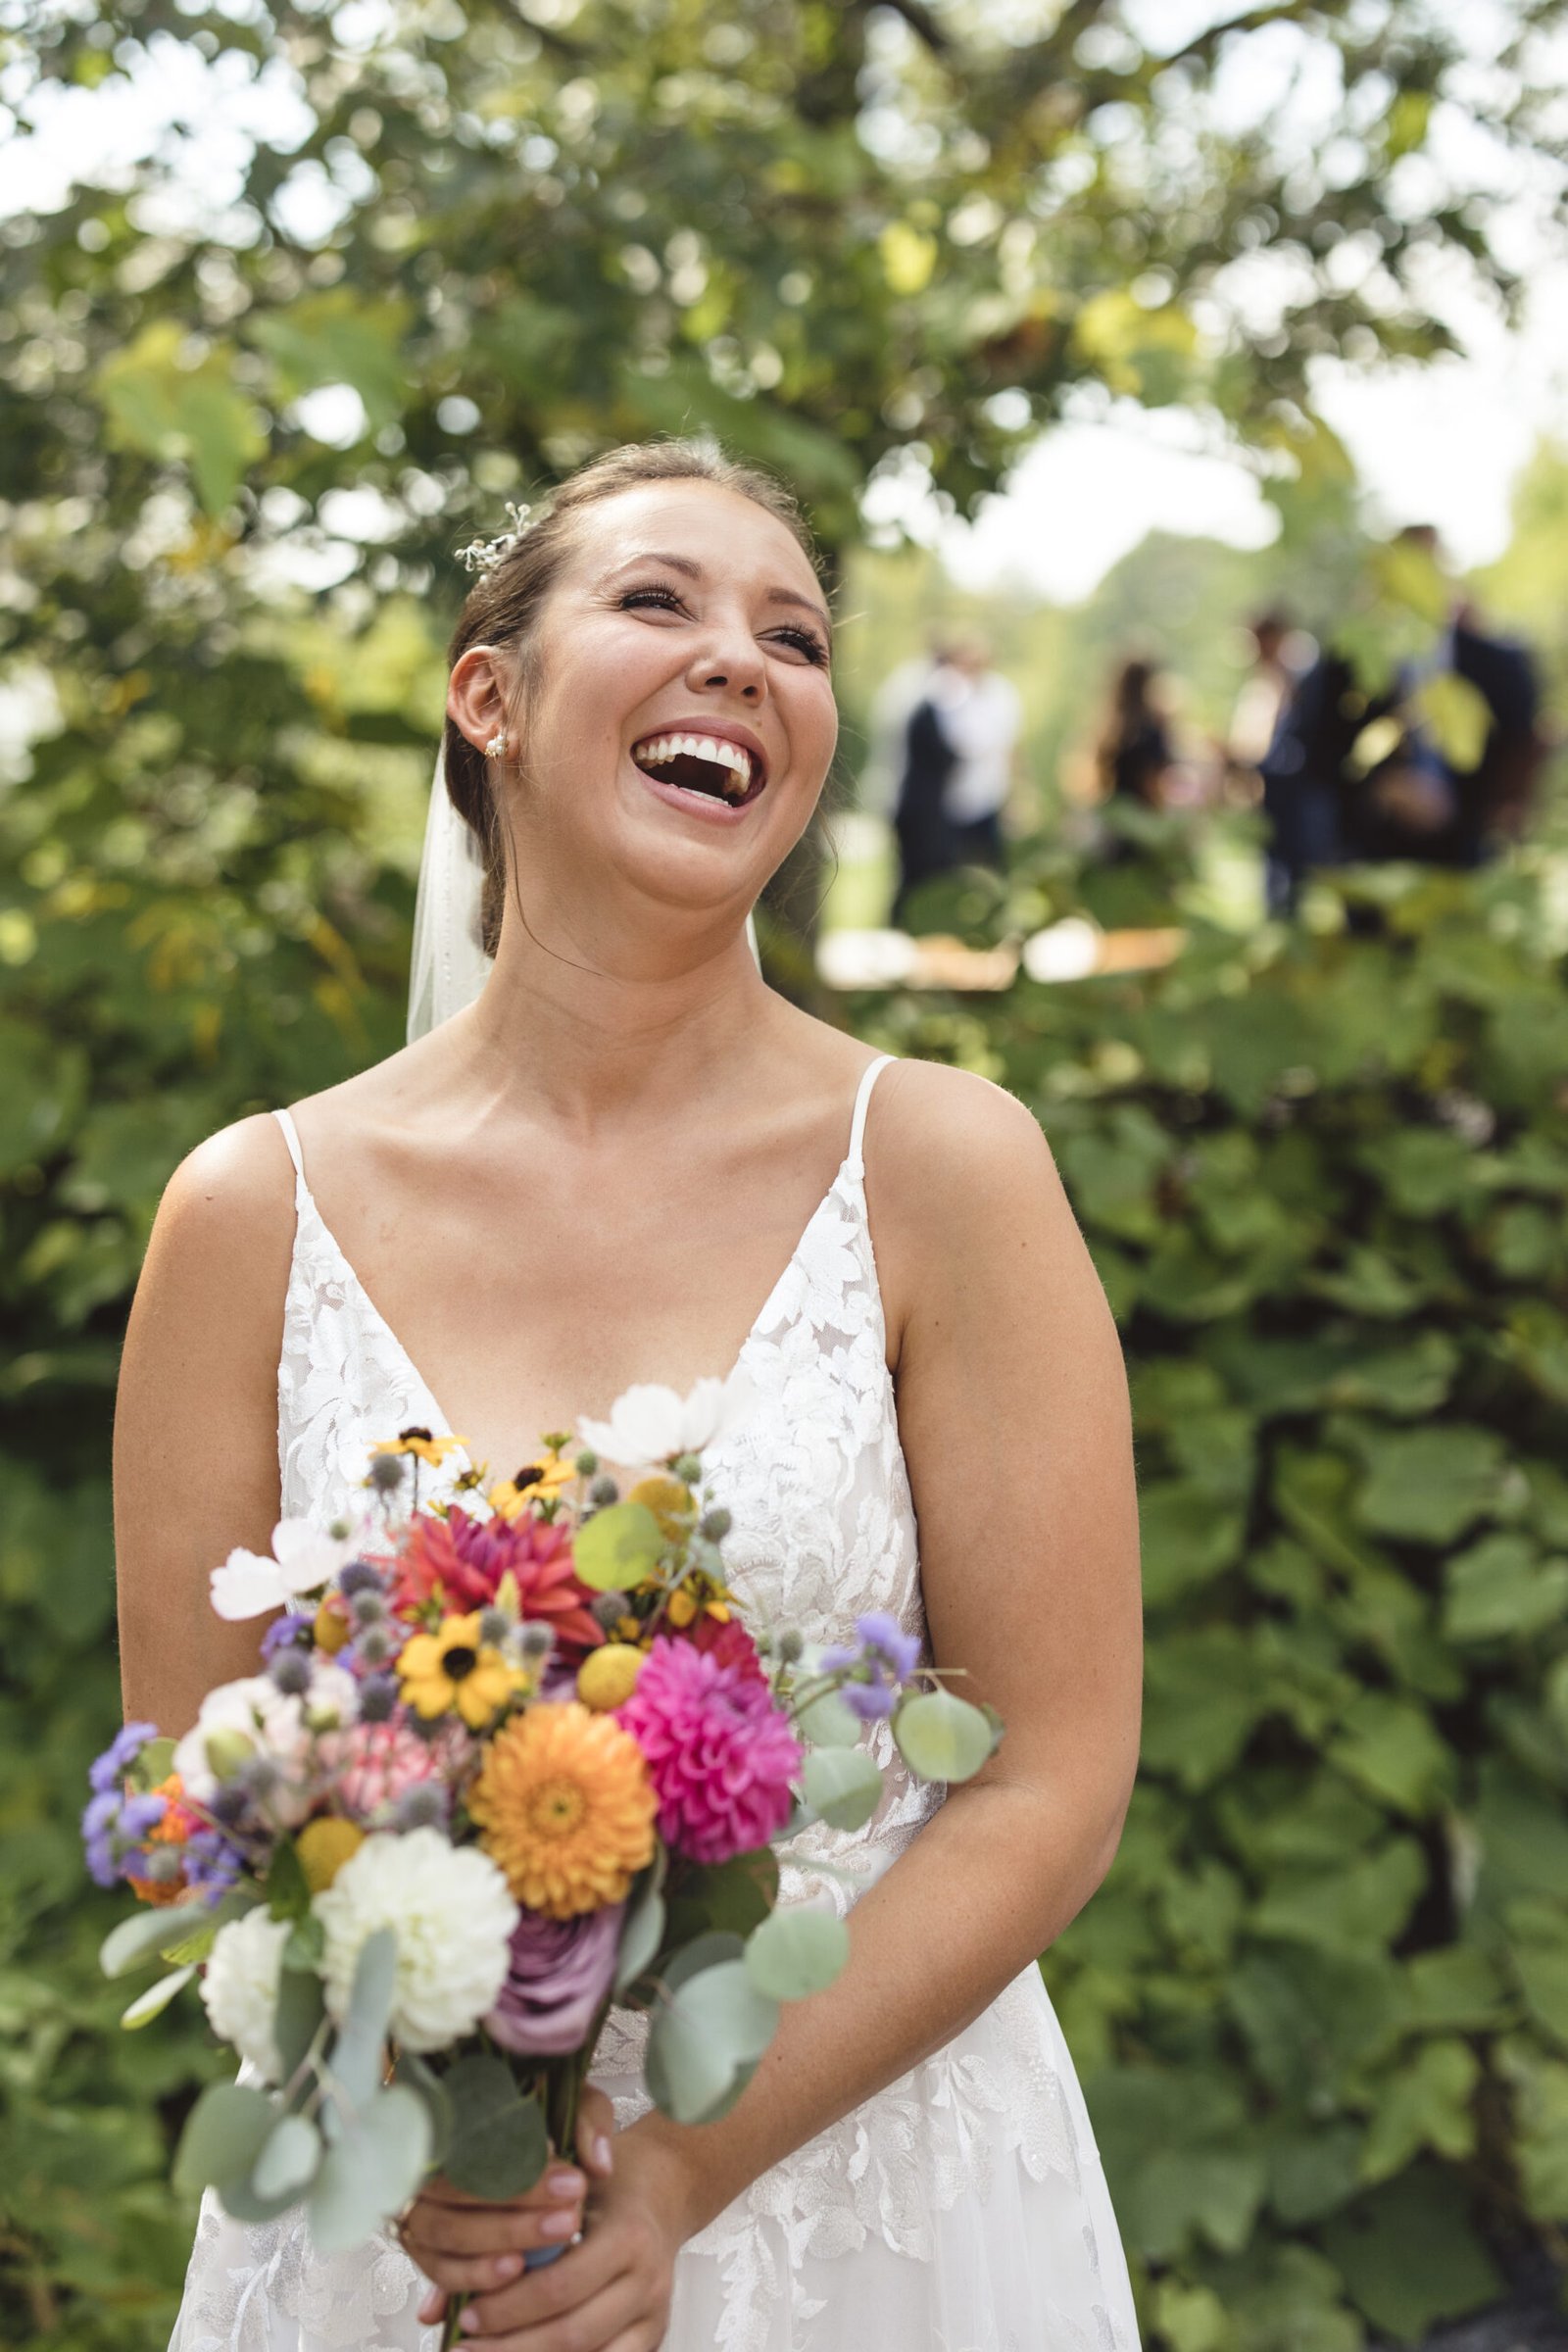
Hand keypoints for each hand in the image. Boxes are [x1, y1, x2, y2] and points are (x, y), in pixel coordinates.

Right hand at [403, 2086, 616, 2331]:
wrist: (539, 2147)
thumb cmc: (550, 2123)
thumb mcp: (573, 2106)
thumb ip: (587, 2123)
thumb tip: (599, 2164)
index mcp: (455, 2122)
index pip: (475, 2152)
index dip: (521, 2175)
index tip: (574, 2184)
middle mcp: (426, 2167)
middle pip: (456, 2199)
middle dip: (514, 2218)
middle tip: (569, 2222)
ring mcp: (421, 2211)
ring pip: (446, 2238)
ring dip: (495, 2249)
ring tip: (539, 2254)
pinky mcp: (427, 2249)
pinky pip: (440, 2270)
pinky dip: (472, 2276)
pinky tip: (513, 2274)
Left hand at [431, 2118, 693, 2350]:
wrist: (666, 2187)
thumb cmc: (611, 2181)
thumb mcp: (567, 2188)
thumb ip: (516, 2231)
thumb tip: (443, 2296)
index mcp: (628, 2237)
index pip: (560, 2286)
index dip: (509, 2307)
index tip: (468, 2314)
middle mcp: (648, 2281)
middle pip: (572, 2334)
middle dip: (512, 2346)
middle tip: (466, 2346)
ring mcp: (654, 2314)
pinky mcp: (653, 2335)